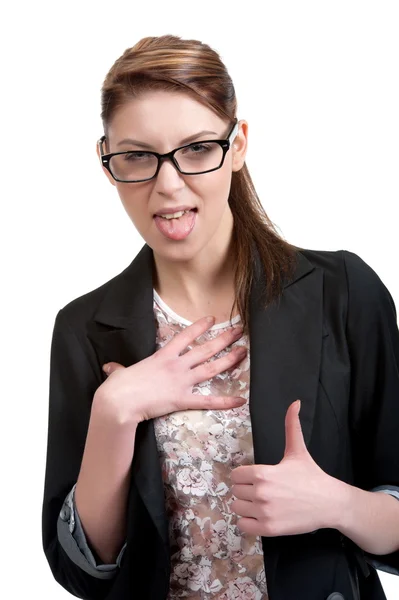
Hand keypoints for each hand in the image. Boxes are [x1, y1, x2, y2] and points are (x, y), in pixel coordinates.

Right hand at [95, 316, 246, 425]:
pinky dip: (225, 401)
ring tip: (243, 352)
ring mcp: (181, 381)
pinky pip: (208, 401)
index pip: (185, 336)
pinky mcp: (182, 399)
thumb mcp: (119, 373)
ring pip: (211, 368)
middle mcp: (175, 365)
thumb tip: (110, 368)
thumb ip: (119, 369)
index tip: (212, 319)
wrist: (119, 402)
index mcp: (162, 356)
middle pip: (205, 349)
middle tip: (238, 331)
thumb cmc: (118, 387)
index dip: (200, 326)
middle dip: (224, 339)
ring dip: (229, 360)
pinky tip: (240, 400)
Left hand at [230, 400, 339, 535]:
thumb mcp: (298, 450)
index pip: (236, 475)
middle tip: (262, 490)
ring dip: (246, 506)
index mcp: (264, 473)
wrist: (330, 503)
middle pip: (235, 491)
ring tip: (261, 503)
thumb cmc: (311, 476)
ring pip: (237, 508)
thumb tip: (295, 402)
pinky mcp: (269, 529)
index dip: (245, 476)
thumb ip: (291, 426)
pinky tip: (261, 516)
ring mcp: (265, 512)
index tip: (257, 478)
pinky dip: (249, 522)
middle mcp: (261, 493)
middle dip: (246, 490)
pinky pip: (243, 526)